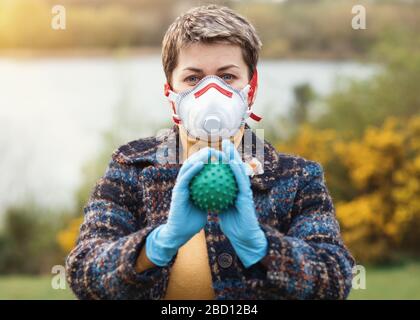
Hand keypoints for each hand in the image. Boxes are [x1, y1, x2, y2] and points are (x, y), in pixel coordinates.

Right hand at [145, 146, 225, 265]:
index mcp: (190, 186)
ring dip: (197, 157)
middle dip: (203, 153)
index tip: (220, 155)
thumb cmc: (192, 222)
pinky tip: (201, 164)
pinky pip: (185, 178)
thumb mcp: (205, 207)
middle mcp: (184, 183)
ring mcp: (179, 187)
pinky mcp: (177, 192)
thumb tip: (224, 190)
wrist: (179, 234)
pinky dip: (192, 169)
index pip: (199, 169)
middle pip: (193, 163)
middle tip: (215, 149)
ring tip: (208, 151)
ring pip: (187, 167)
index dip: (208, 160)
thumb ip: (211, 197)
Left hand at [218, 139, 267, 267]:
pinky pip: (241, 181)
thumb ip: (217, 199)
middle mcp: (241, 188)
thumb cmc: (233, 225)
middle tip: (224, 142)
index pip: (229, 173)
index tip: (217, 151)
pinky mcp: (247, 196)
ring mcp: (245, 191)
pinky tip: (231, 163)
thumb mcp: (222, 209)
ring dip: (234, 157)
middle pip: (235, 168)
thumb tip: (207, 190)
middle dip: (231, 154)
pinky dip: (237, 171)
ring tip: (228, 146)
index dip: (225, 161)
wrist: (243, 238)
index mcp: (235, 190)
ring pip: (240, 171)